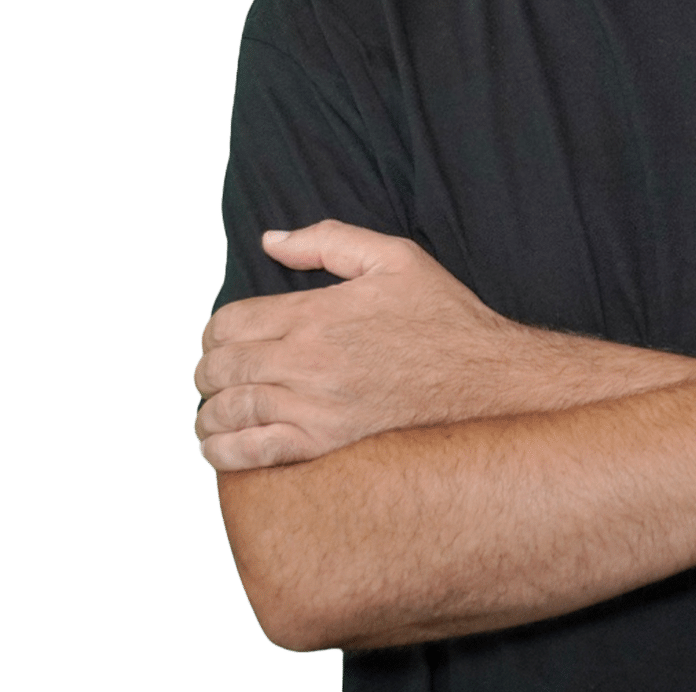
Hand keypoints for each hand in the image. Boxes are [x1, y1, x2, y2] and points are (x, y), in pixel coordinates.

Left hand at [194, 221, 527, 469]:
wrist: (486, 380)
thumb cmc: (443, 316)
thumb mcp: (394, 257)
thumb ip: (327, 241)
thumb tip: (270, 241)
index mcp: (317, 313)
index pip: (230, 323)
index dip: (215, 331)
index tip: (223, 338)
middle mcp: (308, 361)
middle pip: (221, 367)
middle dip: (209, 370)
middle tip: (216, 373)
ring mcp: (314, 409)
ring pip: (229, 411)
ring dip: (209, 411)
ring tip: (213, 410)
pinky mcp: (325, 447)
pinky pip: (252, 454)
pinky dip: (223, 451)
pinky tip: (219, 445)